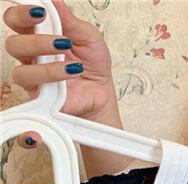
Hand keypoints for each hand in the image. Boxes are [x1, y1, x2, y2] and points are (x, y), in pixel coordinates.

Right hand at [3, 0, 118, 149]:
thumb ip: (70, 20)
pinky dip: (54, 81)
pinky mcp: (42, 98)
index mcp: (36, 34)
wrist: (102, 91)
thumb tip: (54, 0)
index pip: (16, 20)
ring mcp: (35, 78)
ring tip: (71, 65)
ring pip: (22, 71)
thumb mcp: (88, 36)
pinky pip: (37, 92)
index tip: (40, 10)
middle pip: (13, 44)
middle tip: (61, 40)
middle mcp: (31, 56)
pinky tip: (70, 74)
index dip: (21, 13)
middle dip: (35, 41)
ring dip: (47, 66)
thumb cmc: (92, 62)